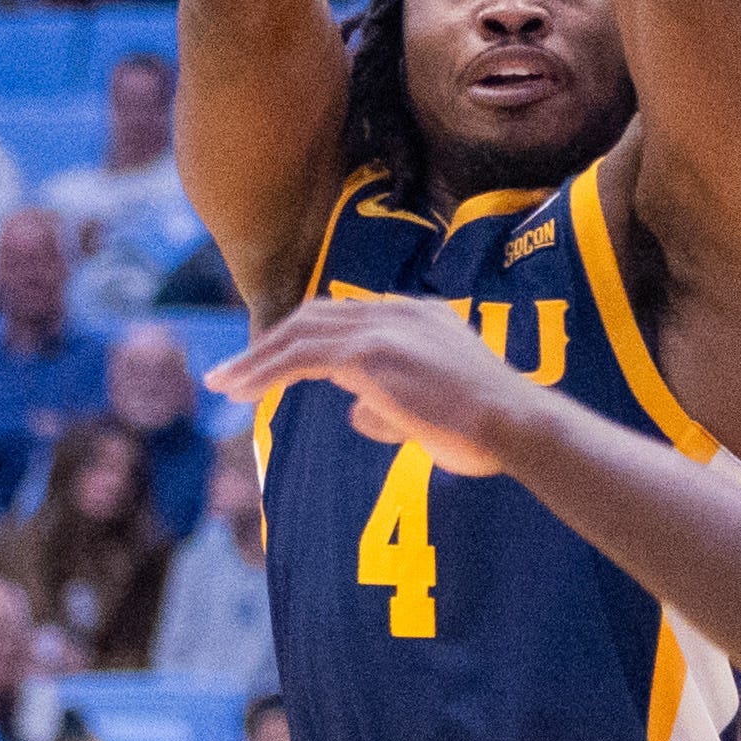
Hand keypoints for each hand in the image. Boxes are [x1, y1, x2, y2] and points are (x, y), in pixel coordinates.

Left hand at [204, 293, 537, 475]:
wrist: (516, 424)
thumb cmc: (487, 429)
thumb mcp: (435, 407)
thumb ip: (392, 404)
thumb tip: (358, 412)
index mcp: (419, 316)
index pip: (348, 317)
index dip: (305, 338)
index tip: (275, 362)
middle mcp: (398, 311)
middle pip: (316, 315)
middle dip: (270, 342)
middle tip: (234, 372)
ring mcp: (384, 328)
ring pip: (301, 333)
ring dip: (256, 359)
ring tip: (224, 382)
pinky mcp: (369, 354)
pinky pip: (301, 357)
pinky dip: (265, 371)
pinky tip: (242, 391)